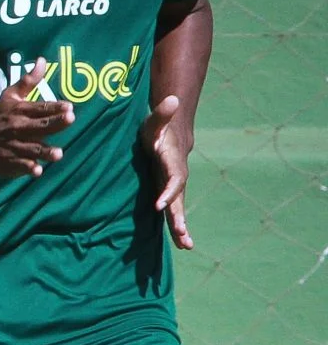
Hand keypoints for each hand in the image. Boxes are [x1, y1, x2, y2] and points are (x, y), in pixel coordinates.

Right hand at [0, 62, 72, 177]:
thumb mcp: (10, 97)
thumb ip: (28, 81)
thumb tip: (42, 60)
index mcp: (20, 111)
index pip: (40, 108)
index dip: (55, 107)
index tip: (69, 106)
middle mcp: (18, 128)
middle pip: (40, 125)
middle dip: (55, 123)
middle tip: (70, 118)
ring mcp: (14, 146)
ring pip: (32, 148)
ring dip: (45, 151)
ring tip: (58, 154)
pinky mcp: (10, 162)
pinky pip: (20, 166)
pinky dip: (27, 168)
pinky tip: (37, 170)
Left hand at [139, 93, 192, 249]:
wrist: (170, 137)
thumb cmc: (159, 128)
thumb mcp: (157, 120)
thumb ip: (163, 113)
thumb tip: (172, 99)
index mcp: (173, 164)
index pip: (173, 180)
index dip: (169, 192)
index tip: (160, 205)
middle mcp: (177, 180)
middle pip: (180, 201)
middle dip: (180, 218)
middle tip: (182, 234)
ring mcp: (173, 189)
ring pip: (178, 211)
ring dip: (182, 229)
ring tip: (187, 246)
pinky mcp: (167, 194)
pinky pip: (172, 213)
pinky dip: (176, 227)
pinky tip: (180, 244)